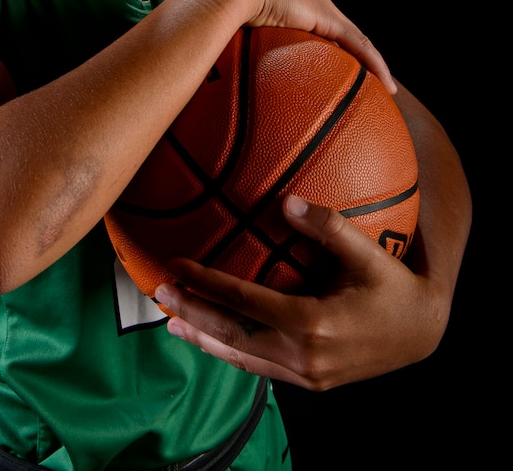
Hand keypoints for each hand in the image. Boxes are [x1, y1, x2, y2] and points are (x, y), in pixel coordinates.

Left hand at [154, 194, 444, 390]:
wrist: (423, 333)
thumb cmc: (395, 286)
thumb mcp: (368, 252)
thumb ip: (328, 226)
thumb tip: (286, 200)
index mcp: (312, 323)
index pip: (243, 302)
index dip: (206, 284)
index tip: (176, 266)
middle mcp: (304, 356)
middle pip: (232, 335)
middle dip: (192, 314)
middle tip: (158, 294)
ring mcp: (307, 374)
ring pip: (241, 358)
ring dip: (204, 340)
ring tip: (171, 322)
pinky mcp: (312, 381)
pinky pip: (260, 368)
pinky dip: (231, 353)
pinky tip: (213, 340)